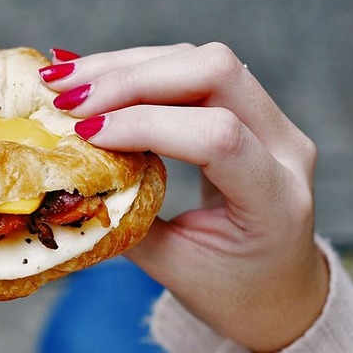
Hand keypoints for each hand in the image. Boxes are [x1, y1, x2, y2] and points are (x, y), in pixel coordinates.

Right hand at [42, 43, 328, 352]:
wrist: (279, 292)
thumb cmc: (232, 292)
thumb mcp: (174, 268)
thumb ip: (126, 221)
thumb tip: (67, 180)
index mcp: (277, 200)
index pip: (216, 136)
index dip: (145, 124)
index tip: (84, 135)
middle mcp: (286, 148)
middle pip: (215, 72)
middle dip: (133, 78)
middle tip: (67, 98)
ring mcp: (274, 121)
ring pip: (200, 60)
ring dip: (128, 66)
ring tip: (66, 81)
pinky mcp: (250, 110)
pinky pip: (194, 71)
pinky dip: (140, 71)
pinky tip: (96, 78)